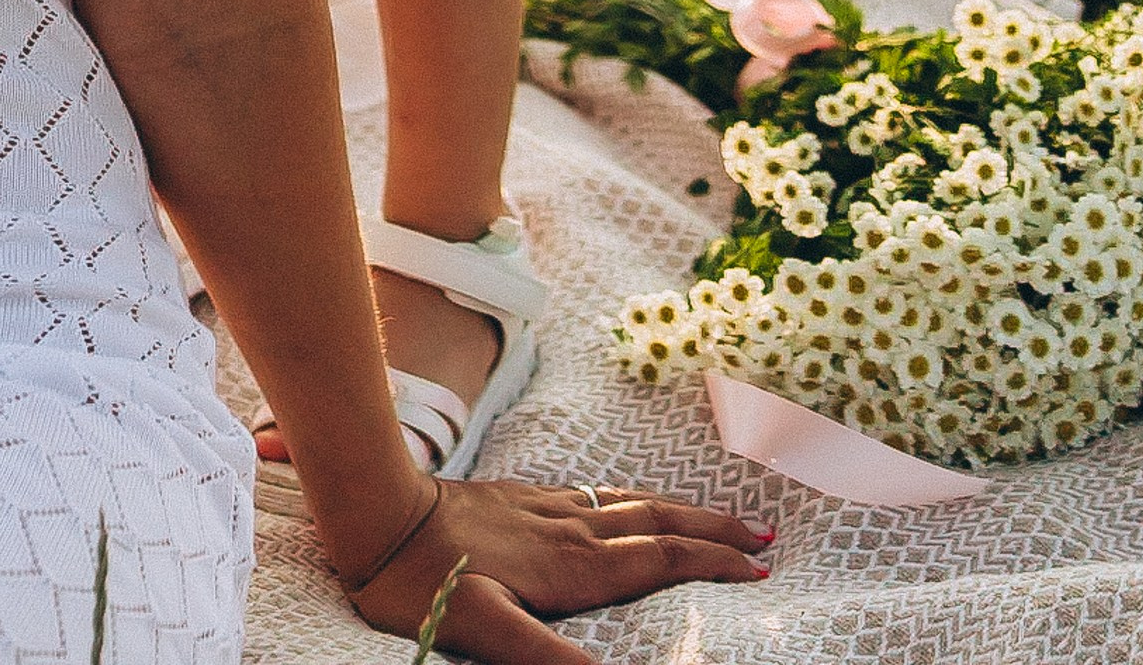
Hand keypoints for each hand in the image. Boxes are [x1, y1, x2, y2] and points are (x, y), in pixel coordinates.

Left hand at [348, 479, 771, 657]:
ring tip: (713, 514)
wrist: (380, 513)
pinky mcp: (520, 497)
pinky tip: (624, 502)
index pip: (662, 558)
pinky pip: (595, 494)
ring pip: (630, 501)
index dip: (714, 561)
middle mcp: (571, 528)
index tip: (761, 566)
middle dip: (713, 528)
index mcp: (575, 563)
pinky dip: (631, 498)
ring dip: (680, 508)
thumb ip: (549, 659)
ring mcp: (546, 507)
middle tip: (762, 533)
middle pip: (658, 521)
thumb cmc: (427, 580)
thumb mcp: (487, 629)